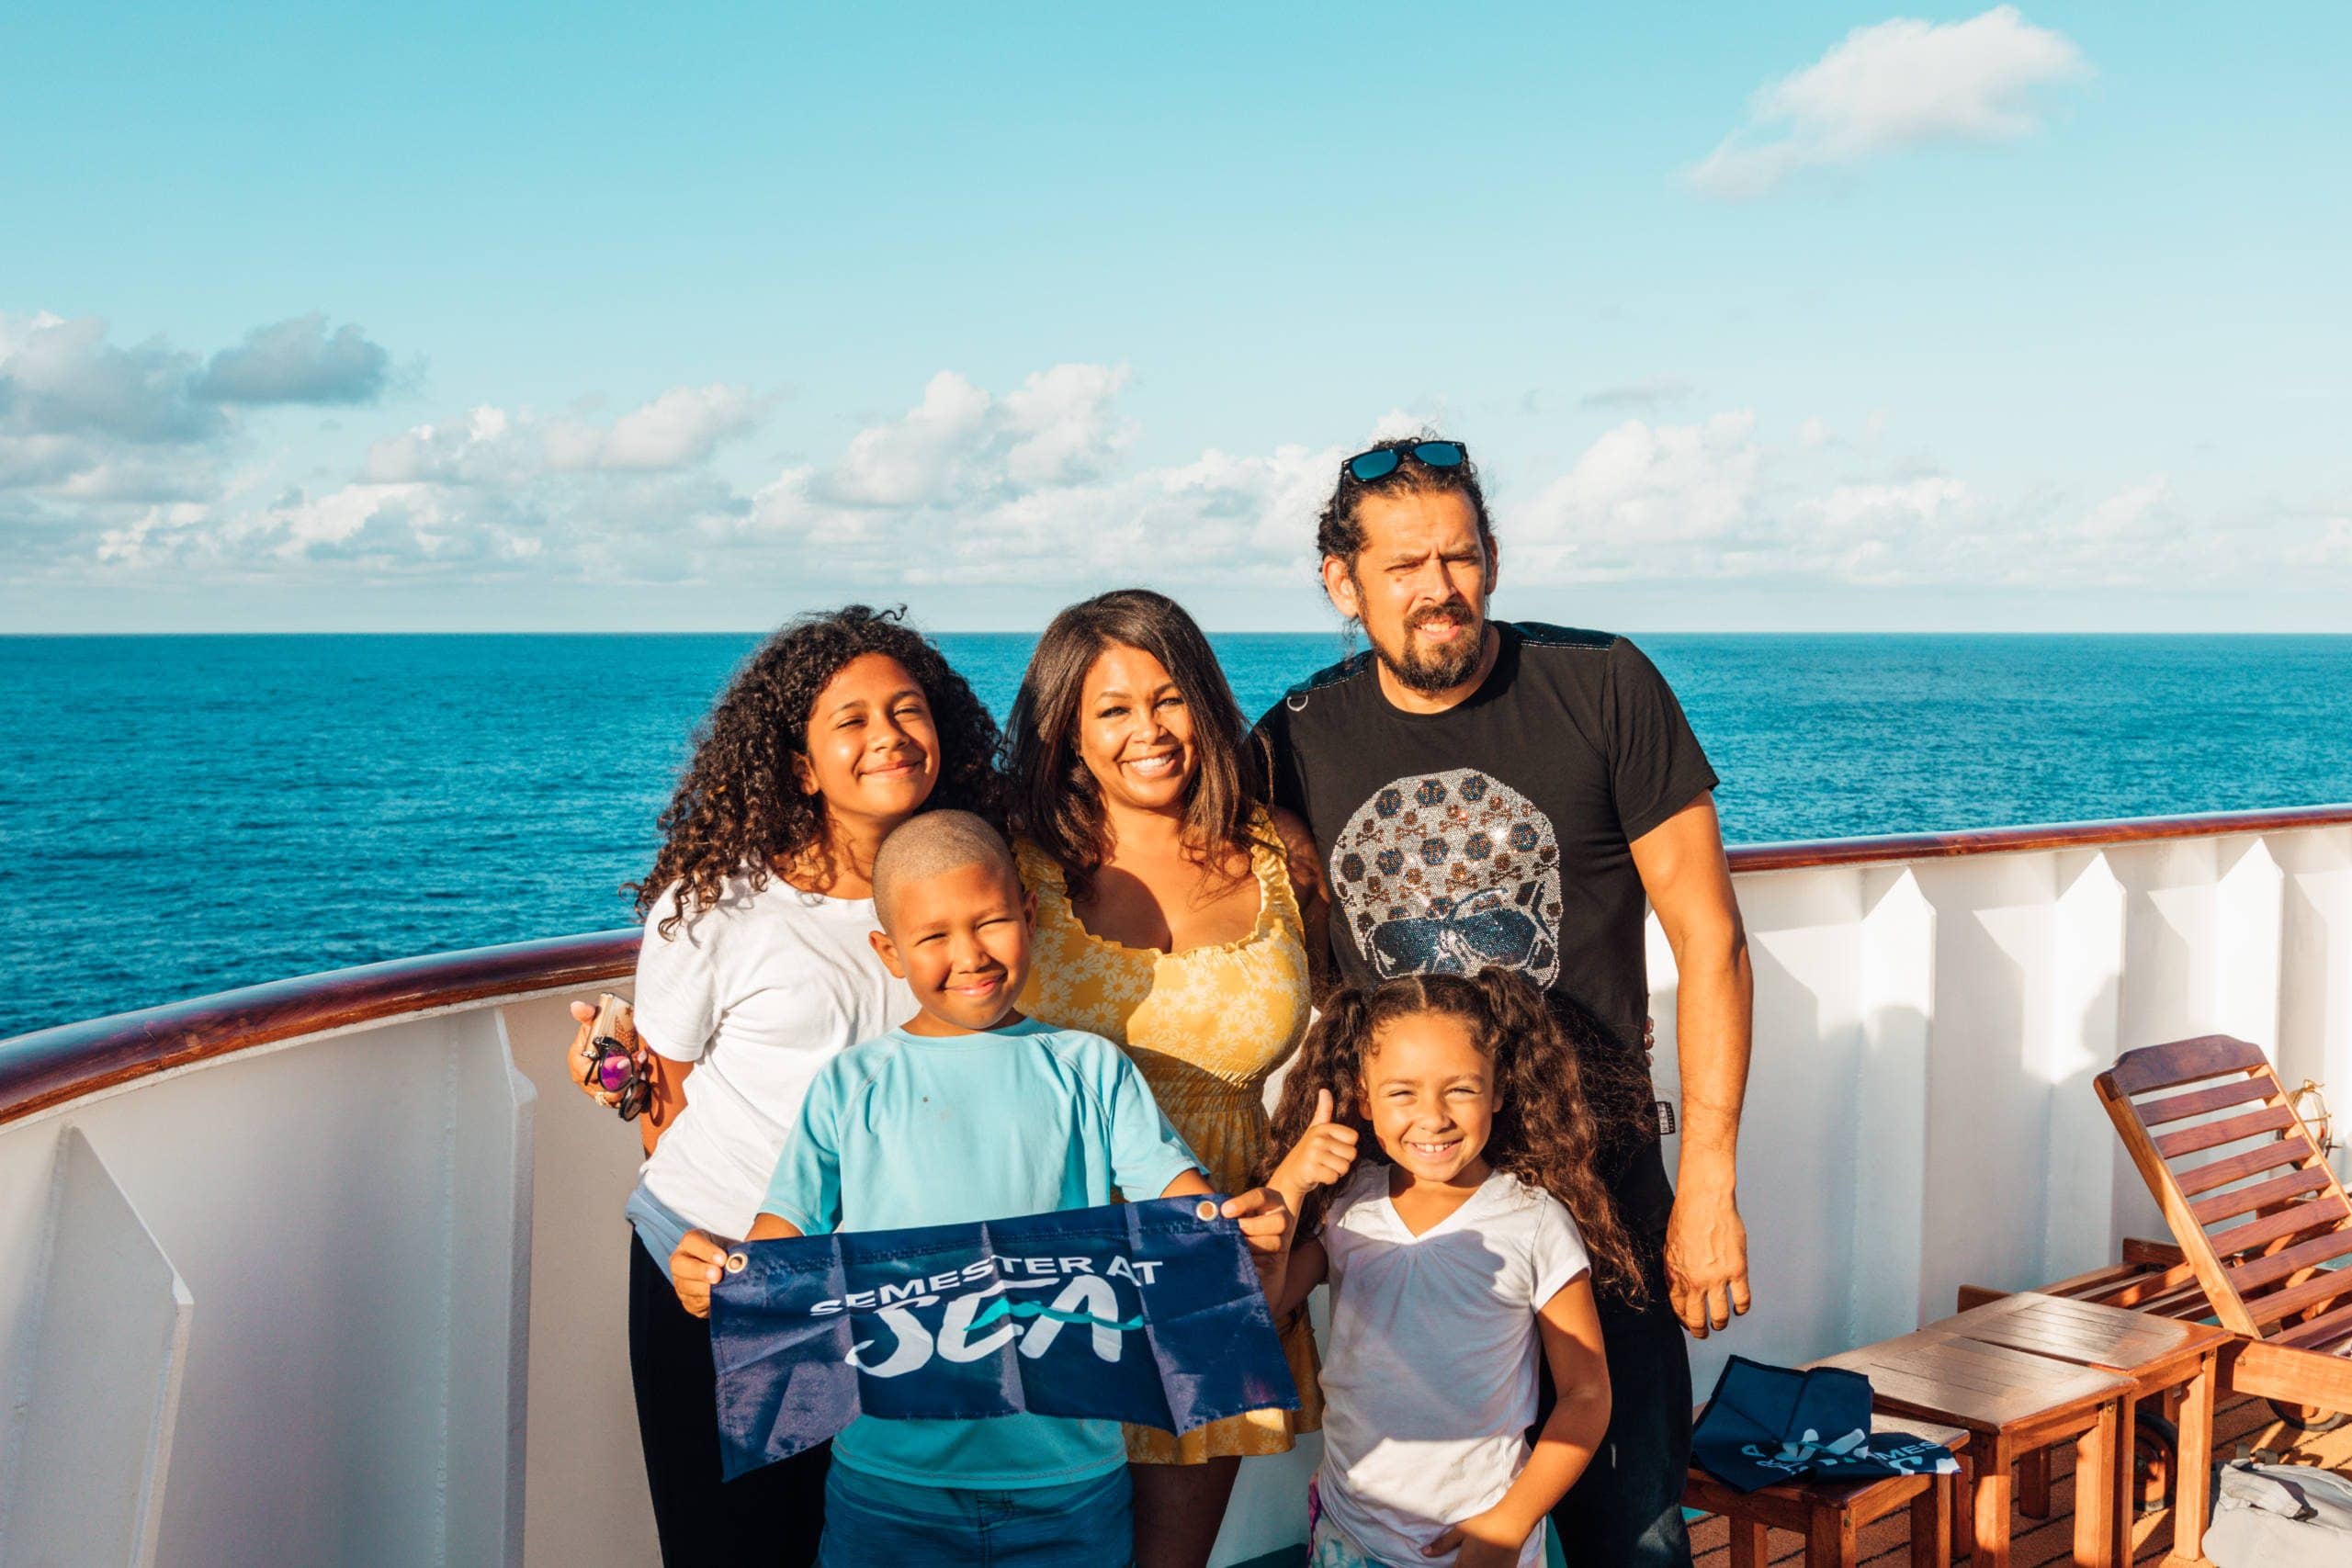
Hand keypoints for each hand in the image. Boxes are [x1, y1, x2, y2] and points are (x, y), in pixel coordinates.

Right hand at [567, 998, 643, 1109]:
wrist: (606, 1047)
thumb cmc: (595, 1037)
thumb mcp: (591, 1023)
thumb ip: (587, 1015)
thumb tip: (576, 1006)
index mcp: (578, 1065)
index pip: (591, 1073)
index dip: (609, 1069)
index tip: (625, 1061)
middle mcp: (587, 1082)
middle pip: (605, 1087)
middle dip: (624, 1077)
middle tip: (639, 1063)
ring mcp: (598, 1091)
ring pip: (615, 1096)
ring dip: (631, 1085)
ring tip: (641, 1071)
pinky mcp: (610, 1097)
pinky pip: (622, 1101)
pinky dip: (633, 1093)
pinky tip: (643, 1081)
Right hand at [670, 1228, 732, 1318]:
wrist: (732, 1276)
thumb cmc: (732, 1256)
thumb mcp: (734, 1247)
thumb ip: (738, 1249)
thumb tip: (742, 1256)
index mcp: (692, 1242)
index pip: (691, 1241)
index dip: (706, 1251)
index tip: (723, 1259)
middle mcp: (681, 1260)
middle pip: (679, 1265)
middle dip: (700, 1272)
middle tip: (718, 1276)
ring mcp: (681, 1282)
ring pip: (686, 1288)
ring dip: (705, 1290)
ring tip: (723, 1290)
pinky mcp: (688, 1302)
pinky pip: (694, 1304)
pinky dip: (708, 1303)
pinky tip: (720, 1299)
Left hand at [1217, 1185, 1294, 1301]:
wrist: (1251, 1235)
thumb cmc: (1239, 1217)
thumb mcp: (1236, 1208)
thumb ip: (1226, 1210)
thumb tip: (1207, 1213)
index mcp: (1272, 1200)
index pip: (1261, 1196)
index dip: (1243, 1203)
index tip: (1224, 1211)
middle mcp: (1283, 1218)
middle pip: (1279, 1222)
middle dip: (1251, 1227)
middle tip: (1233, 1231)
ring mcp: (1283, 1240)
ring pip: (1275, 1244)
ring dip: (1250, 1246)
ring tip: (1232, 1245)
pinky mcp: (1277, 1258)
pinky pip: (1268, 1261)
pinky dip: (1251, 1260)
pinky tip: (1237, 1258)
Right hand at [1269, 1089, 1357, 1210]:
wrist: (1290, 1174)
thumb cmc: (1308, 1151)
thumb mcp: (1315, 1129)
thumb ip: (1324, 1110)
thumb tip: (1324, 1089)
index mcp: (1323, 1128)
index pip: (1353, 1138)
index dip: (1346, 1146)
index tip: (1333, 1147)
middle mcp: (1318, 1138)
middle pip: (1352, 1154)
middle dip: (1343, 1161)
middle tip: (1328, 1160)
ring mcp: (1313, 1154)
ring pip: (1344, 1167)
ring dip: (1336, 1171)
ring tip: (1323, 1167)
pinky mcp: (1311, 1170)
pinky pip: (1334, 1177)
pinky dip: (1329, 1179)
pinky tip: (1319, 1175)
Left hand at [1425, 1508, 1527, 1565]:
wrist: (1511, 1523)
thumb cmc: (1484, 1524)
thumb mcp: (1460, 1531)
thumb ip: (1443, 1544)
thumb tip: (1424, 1552)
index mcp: (1465, 1564)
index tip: (1452, 1564)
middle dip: (1462, 1567)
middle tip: (1465, 1560)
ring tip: (1476, 1560)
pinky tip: (1487, 1563)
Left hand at [1664, 1184, 1750, 1336]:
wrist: (1704, 1203)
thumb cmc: (1685, 1219)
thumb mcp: (1670, 1247)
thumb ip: (1675, 1269)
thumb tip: (1679, 1285)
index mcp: (1676, 1275)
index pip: (1678, 1308)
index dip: (1684, 1319)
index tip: (1688, 1323)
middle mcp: (1695, 1282)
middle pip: (1697, 1319)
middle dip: (1700, 1330)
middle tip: (1703, 1333)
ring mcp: (1717, 1278)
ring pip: (1720, 1316)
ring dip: (1720, 1323)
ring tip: (1721, 1323)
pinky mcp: (1736, 1271)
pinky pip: (1742, 1299)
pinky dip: (1742, 1308)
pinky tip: (1740, 1308)